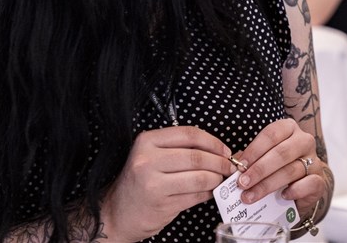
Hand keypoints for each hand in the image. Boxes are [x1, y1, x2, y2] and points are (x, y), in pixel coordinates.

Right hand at [100, 126, 233, 240]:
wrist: (117, 212)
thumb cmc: (141, 182)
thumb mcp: (153, 155)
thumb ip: (181, 148)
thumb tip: (220, 150)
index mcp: (147, 141)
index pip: (189, 134)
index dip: (213, 142)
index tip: (224, 150)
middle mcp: (147, 160)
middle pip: (197, 157)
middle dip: (220, 162)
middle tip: (229, 167)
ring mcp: (153, 183)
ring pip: (199, 177)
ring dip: (216, 179)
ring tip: (220, 179)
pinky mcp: (161, 204)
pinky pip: (195, 196)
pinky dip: (208, 193)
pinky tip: (209, 192)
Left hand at [235, 118, 326, 217]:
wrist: (300, 186)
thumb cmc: (277, 168)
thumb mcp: (263, 159)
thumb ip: (250, 160)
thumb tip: (235, 168)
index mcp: (289, 129)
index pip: (271, 134)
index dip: (254, 149)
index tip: (240, 165)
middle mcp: (304, 141)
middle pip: (281, 152)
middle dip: (259, 169)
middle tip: (242, 183)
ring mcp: (314, 160)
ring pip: (291, 170)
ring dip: (267, 185)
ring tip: (250, 196)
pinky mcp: (319, 180)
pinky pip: (309, 183)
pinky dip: (294, 190)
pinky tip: (282, 195)